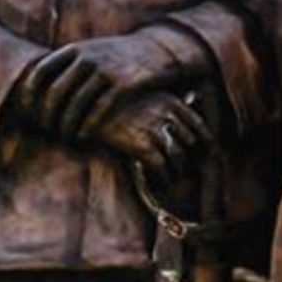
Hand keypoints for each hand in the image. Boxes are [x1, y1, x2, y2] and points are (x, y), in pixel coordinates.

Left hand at [21, 29, 203, 140]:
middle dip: (47, 114)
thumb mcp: (90, 51)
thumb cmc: (117, 56)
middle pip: (56, 91)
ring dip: (66, 123)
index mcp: (74, 49)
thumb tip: (37, 81)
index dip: (30, 93)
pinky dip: (88, 125)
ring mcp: (106, 70)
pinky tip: (82, 136)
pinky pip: (100, 109)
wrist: (156, 50)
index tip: (26, 109)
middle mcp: (87, 57)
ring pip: (76, 103)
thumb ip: (67, 63)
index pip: (41, 71)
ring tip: (63, 135)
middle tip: (45, 129)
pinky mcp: (124, 84)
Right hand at [83, 91, 209, 182]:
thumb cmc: (108, 105)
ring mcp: (155, 129)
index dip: (202, 147)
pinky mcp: (142, 145)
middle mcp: (167, 113)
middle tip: (177, 173)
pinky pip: (162, 169)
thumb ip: (159, 110)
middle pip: (191, 146)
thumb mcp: (139, 98)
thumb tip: (175, 131)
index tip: (194, 158)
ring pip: (179, 160)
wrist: (80, 105)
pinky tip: (153, 182)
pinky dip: (161, 180)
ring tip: (165, 180)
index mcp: (170, 100)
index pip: (201, 128)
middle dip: (187, 162)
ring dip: (174, 174)